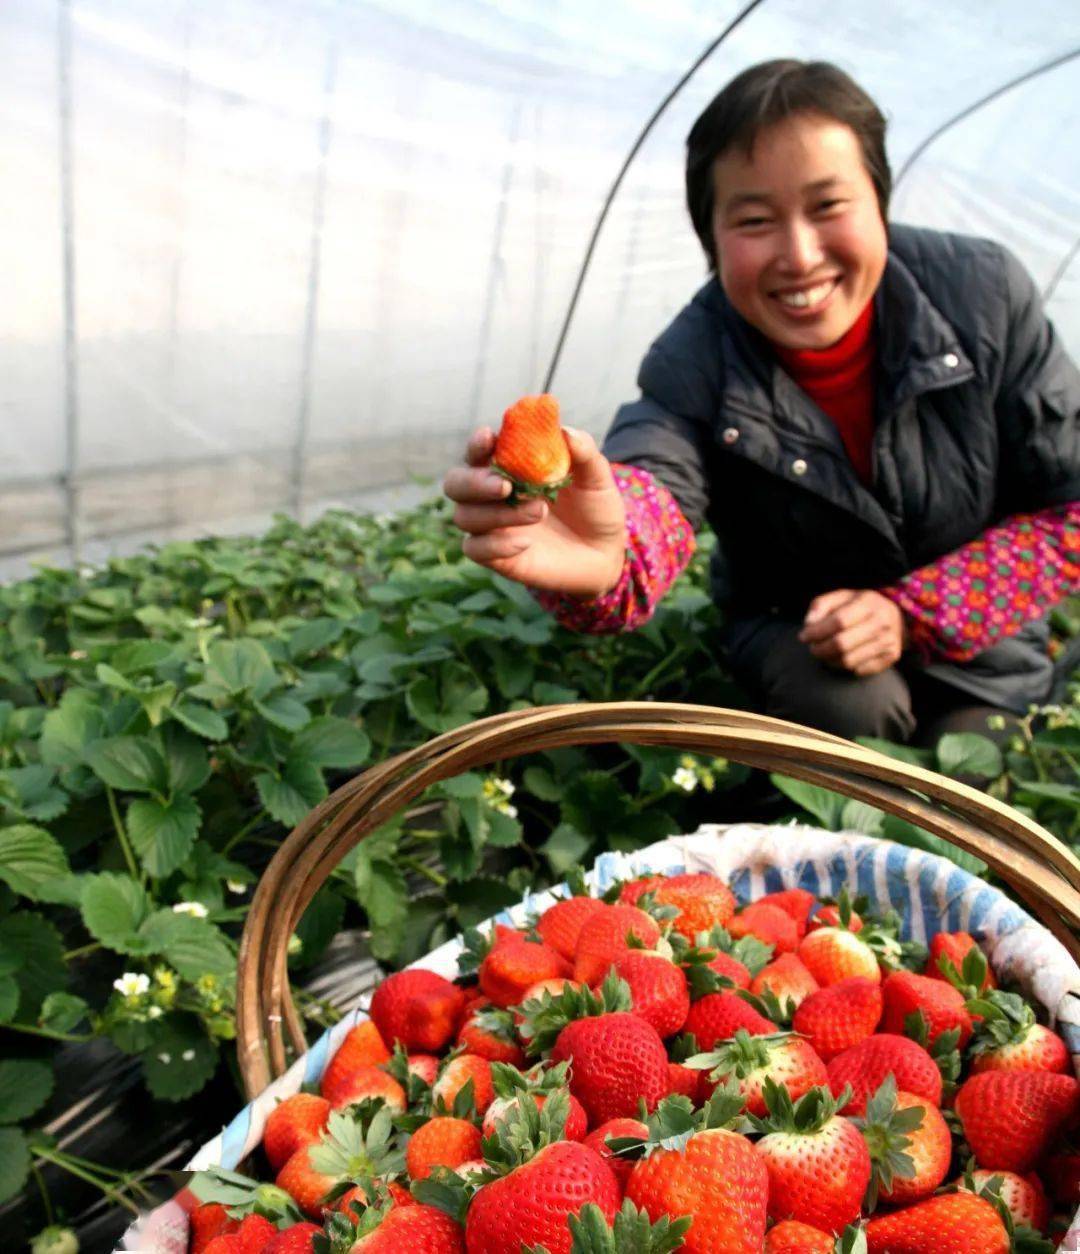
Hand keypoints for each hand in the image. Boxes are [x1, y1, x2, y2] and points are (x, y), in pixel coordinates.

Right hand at [443, 425, 627, 597]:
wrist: (604, 552)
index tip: (488, 438)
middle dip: (474, 482)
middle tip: (505, 486)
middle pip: (455, 483)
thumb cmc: (595, 508)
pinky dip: (496, 545)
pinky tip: (526, 543)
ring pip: (465, 516)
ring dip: (498, 513)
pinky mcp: (495, 556)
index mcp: (509, 467)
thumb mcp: (596, 478)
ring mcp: (491, 526)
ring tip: (539, 511)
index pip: (478, 451)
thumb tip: (566, 432)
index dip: (476, 444)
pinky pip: (474, 549)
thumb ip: (583, 452)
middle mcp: (491, 495)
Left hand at [798, 588, 907, 675]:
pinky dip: (844, 667)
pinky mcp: (891, 656)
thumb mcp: (841, 597)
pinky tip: (841, 657)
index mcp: (868, 603)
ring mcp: (888, 641)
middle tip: (812, 648)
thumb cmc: (860, 606)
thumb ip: (821, 605)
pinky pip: (859, 670)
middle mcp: (881, 622)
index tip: (803, 636)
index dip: (816, 632)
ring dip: (829, 660)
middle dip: (820, 649)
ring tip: (824, 653)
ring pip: (848, 661)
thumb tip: (809, 623)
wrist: (896, 617)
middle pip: (841, 644)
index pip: (838, 622)